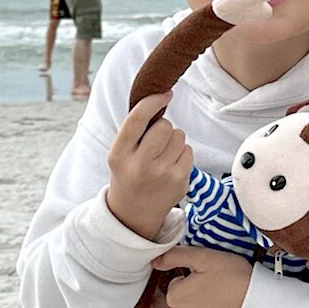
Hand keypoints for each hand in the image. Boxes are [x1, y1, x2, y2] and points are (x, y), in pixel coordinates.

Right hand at [105, 91, 192, 238]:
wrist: (134, 214)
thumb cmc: (129, 174)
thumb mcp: (120, 154)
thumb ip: (135, 131)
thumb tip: (162, 98)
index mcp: (119, 155)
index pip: (137, 120)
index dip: (152, 102)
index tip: (165, 93)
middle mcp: (140, 166)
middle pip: (164, 126)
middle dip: (163, 127)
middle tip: (155, 142)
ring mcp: (163, 175)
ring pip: (179, 136)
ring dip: (174, 140)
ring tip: (162, 156)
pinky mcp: (180, 181)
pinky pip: (189, 150)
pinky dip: (182, 154)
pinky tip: (171, 166)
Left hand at [154, 244, 252, 307]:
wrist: (258, 305)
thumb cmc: (233, 277)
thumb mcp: (205, 257)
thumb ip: (176, 256)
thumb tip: (155, 260)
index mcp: (175, 296)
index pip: (176, 287)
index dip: (191, 281)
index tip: (208, 279)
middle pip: (182, 305)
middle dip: (194, 299)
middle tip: (216, 291)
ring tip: (222, 305)